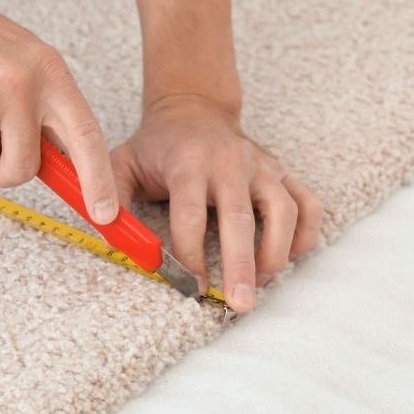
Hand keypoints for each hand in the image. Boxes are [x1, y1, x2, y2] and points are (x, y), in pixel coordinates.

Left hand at [110, 94, 323, 311]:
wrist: (193, 109)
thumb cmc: (157, 146)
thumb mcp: (123, 161)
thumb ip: (110, 193)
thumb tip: (106, 228)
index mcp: (188, 163)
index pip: (190, 213)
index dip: (190, 254)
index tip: (191, 286)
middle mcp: (230, 163)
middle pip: (240, 218)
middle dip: (241, 264)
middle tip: (240, 304)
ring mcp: (261, 167)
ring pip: (283, 211)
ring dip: (275, 252)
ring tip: (262, 283)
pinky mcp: (282, 172)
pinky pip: (308, 204)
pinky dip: (306, 234)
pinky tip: (288, 257)